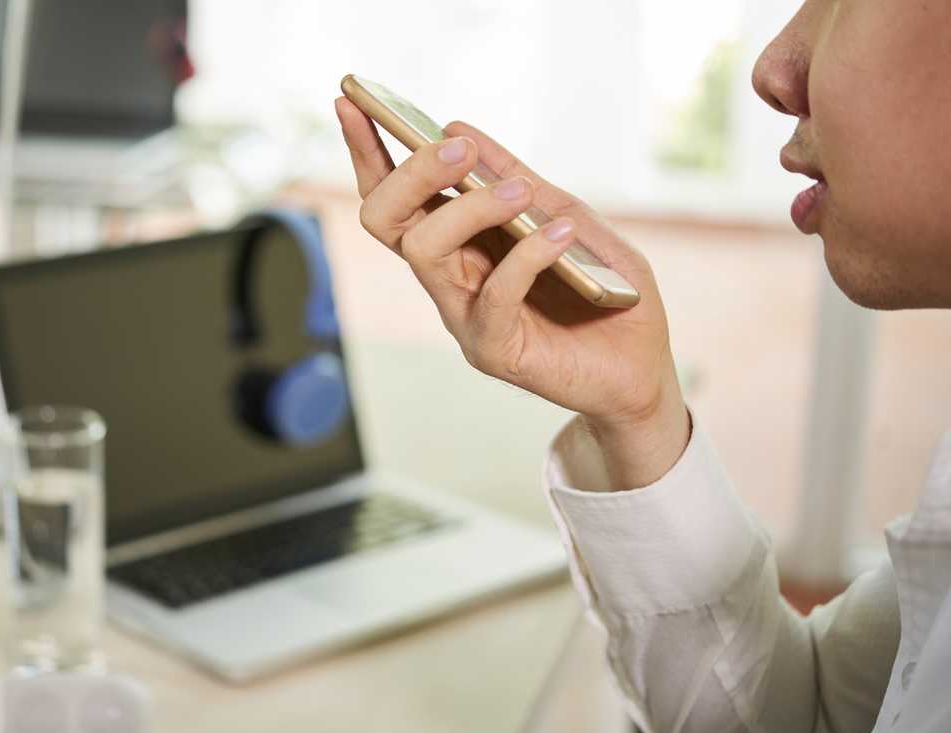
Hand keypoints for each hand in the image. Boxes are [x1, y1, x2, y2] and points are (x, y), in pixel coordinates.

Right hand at [335, 97, 689, 488]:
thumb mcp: (567, 216)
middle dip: (411, 172)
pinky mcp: (493, 350)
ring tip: (518, 193)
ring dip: (467, 207)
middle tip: (456, 146)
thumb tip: (459, 126)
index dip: (367, 151)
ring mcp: (465, 316)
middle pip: (386, 220)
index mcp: (458, 246)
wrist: (642, 368)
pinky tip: (559, 233)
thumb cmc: (606, 294)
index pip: (393, 197)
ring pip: (423, 251)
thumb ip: (517, 179)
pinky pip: (492, 297)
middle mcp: (449, 279)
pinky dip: (526, 255)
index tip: (352, 101)